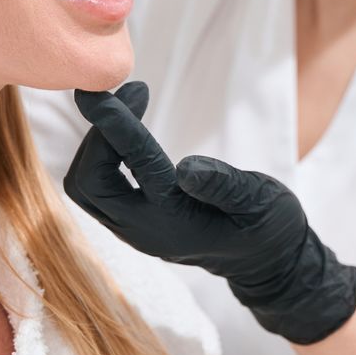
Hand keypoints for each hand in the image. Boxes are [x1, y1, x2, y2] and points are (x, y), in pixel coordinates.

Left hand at [62, 82, 355, 344]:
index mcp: (176, 221)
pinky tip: (123, 129)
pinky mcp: (132, 223)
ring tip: (125, 106)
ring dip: (95, 143)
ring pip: (86, 187)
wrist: (265, 262)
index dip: (116, 125)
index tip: (101, 92)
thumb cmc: (269, 228)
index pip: (136, 166)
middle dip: (98, 133)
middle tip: (128, 93)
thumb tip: (187, 167)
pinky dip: (101, 154)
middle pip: (89, 182)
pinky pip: (97, 189)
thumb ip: (226, 186)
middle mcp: (144, 230)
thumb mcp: (262, 203)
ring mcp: (134, 230)